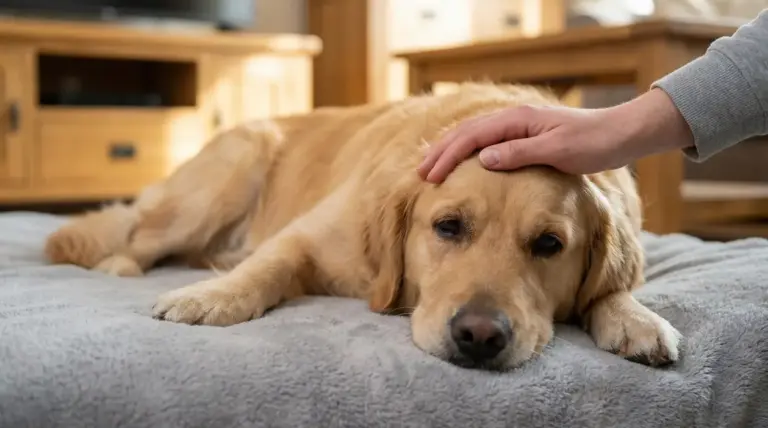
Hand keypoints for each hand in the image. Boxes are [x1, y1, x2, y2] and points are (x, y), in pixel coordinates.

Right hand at [417, 89, 693, 182]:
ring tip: (432, 167)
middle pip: (467, 132)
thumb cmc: (593, 144)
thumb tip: (483, 159)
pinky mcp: (526, 136)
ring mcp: (519, 126)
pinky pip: (488, 142)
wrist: (620, 135)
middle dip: (441, 152)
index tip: (431, 176)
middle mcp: (514, 119)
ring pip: (474, 136)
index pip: (472, 137)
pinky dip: (469, 151)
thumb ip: (519, 154)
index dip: (448, 156)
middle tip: (421, 174)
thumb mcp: (557, 151)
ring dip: (451, 150)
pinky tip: (464, 163)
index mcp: (518, 120)